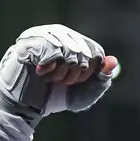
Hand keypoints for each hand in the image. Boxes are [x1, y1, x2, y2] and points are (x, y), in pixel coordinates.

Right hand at [0, 24, 120, 125]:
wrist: (27, 107)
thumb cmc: (55, 96)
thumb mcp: (85, 92)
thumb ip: (102, 78)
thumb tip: (112, 62)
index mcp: (76, 42)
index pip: (97, 52)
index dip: (90, 72)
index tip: (77, 81)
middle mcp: (61, 34)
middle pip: (85, 52)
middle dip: (75, 75)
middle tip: (61, 82)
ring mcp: (43, 34)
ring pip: (69, 50)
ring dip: (62, 73)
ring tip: (50, 78)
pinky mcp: (29, 41)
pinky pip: (52, 51)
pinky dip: (50, 68)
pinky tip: (40, 73)